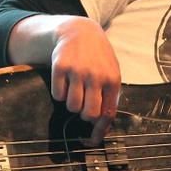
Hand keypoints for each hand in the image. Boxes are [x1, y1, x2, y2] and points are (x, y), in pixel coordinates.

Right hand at [49, 16, 120, 144]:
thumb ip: (110, 94)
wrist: (80, 32)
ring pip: (71, 106)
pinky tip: (65, 80)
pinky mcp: (60, 67)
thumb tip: (104, 123)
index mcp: (113, 80)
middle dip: (84, 115)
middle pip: (88, 114)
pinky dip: (59, 92)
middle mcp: (96, 76)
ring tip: (75, 89)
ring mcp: (78, 71)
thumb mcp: (111, 72)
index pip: (108, 112)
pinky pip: (57, 95)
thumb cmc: (98, 57)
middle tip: (83, 105)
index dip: (100, 129)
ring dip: (71, 103)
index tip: (93, 139)